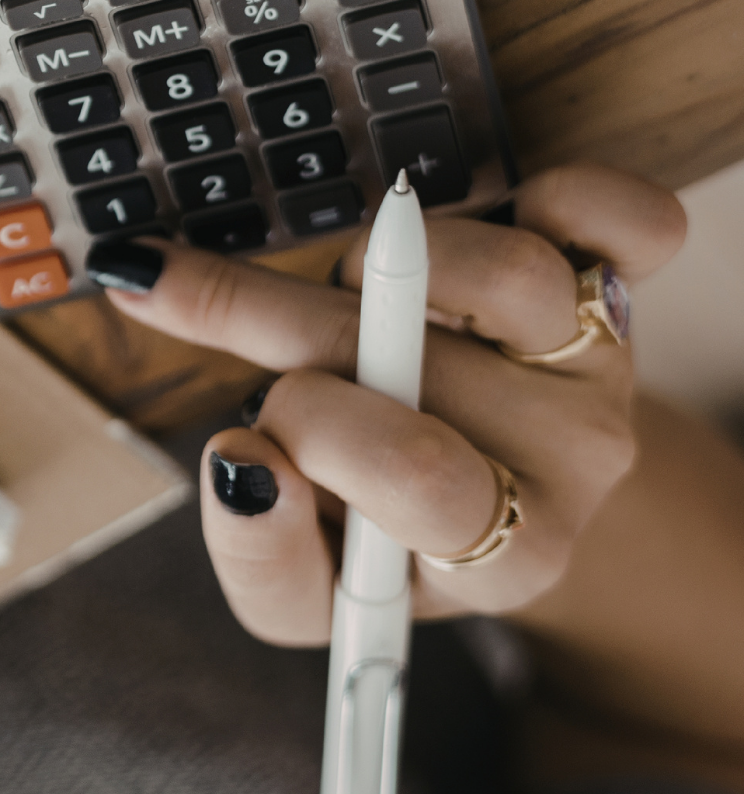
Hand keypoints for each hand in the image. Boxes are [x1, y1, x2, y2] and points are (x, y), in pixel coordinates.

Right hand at [96, 163, 686, 643]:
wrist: (514, 505)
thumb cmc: (394, 542)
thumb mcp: (319, 598)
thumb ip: (263, 558)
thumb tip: (237, 459)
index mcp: (505, 551)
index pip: (423, 478)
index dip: (317, 431)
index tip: (233, 417)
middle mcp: (569, 458)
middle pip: (418, 357)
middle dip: (267, 313)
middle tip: (172, 285)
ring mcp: (600, 367)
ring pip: (505, 272)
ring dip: (388, 262)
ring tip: (350, 294)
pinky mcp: (621, 288)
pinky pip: (617, 216)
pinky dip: (564, 195)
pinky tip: (499, 218)